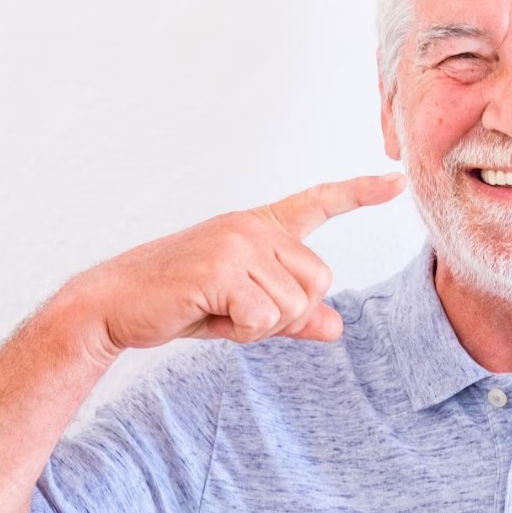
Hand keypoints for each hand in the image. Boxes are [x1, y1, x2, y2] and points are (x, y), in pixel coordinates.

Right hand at [64, 173, 406, 356]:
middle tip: (237, 311)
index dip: (361, 193)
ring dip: (259, 326)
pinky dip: (241, 331)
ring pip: (293, 305)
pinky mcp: (221, 269)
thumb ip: (291, 315)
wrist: (114, 305)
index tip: (397, 180)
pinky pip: (263, 317)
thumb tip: (336, 327)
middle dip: (286, 312)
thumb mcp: (242, 308)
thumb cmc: (179, 303)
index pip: (319, 202)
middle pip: (319, 281)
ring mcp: (238, 244)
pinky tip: (206, 315)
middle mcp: (253, 228)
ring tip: (217, 311)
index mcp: (260, 227)